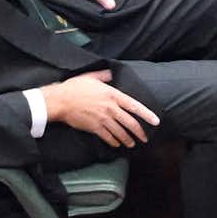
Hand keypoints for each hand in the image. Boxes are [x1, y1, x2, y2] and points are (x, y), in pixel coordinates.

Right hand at [39, 69, 155, 145]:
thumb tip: (111, 73)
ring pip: (120, 132)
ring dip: (127, 140)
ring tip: (132, 144)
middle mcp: (111, 108)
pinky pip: (108, 137)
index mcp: (113, 95)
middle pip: (130, 123)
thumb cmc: (75, 87)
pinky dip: (114, 142)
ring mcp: (103, 119)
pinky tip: (116, 144)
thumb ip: (104, 75)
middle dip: (140, 132)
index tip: (155, 121)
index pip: (135, 106)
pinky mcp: (94, 128)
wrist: (60, 100)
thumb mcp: (91, 77)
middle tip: (145, 138)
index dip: (147, 114)